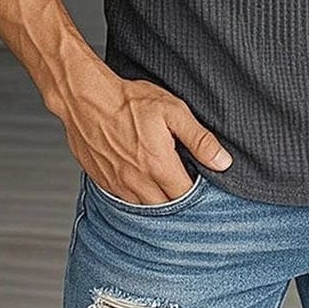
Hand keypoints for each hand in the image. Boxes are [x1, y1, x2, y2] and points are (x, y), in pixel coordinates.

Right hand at [51, 57, 232, 203]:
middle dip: (179, 200)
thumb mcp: (173, 111)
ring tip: (165, 183)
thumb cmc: (129, 101)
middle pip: (167, 208)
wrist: (86, 98)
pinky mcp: (103, 182)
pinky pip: (124, 201)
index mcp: (158, 165)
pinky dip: (137, 197)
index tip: (202, 182)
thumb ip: (199, 139)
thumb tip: (222, 162)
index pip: (186, 196)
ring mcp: (118, 185)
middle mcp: (137, 182)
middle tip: (185, 182)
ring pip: (145, 208)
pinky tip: (143, 181)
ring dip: (158, 200)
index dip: (198, 192)